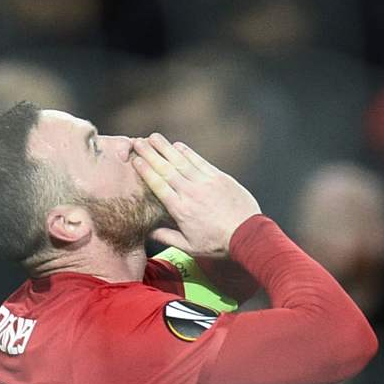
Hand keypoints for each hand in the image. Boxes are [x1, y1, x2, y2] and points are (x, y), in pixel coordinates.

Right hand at [132, 134, 259, 257]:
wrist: (248, 235)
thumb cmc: (218, 244)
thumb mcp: (190, 247)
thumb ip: (167, 237)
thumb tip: (148, 232)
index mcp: (181, 210)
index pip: (158, 186)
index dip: (146, 171)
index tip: (136, 160)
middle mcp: (191, 193)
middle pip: (166, 169)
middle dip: (150, 154)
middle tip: (138, 142)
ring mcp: (206, 183)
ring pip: (181, 161)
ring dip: (166, 148)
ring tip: (153, 137)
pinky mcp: (220, 177)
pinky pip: (200, 161)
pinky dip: (188, 152)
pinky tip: (177, 145)